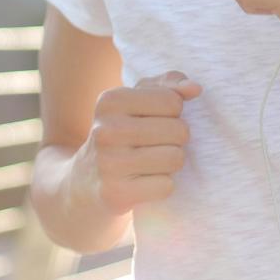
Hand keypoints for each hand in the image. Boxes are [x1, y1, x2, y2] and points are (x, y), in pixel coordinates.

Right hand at [77, 71, 198, 214]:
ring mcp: (108, 163)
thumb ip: (169, 85)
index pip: (172, 101)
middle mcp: (106, 130)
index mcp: (110, 100)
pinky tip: (144, 182)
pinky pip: (166, 186)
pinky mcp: (115, 194)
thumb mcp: (138, 101)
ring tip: (151, 162)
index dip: (174, 113)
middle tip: (155, 145)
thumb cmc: (121, 133)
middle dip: (176, 139)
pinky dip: (162, 186)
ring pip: (175, 158)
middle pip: (179, 130)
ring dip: (171, 163)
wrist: (84, 183)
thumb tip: (195, 88)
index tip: (155, 121)